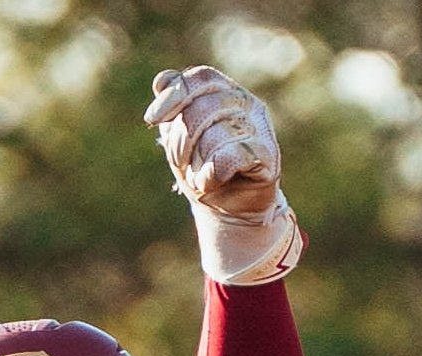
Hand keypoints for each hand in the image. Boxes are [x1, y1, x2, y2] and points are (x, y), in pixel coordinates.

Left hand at [145, 67, 301, 283]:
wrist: (230, 210)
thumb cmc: (204, 169)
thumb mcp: (180, 138)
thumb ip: (173, 110)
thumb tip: (162, 82)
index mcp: (225, 92)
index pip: (201, 78)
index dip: (175, 94)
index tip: (153, 119)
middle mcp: (247, 103)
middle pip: (203, 108)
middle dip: (181, 140)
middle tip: (181, 162)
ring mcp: (260, 128)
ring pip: (216, 134)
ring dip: (197, 162)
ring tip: (200, 175)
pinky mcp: (268, 155)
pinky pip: (230, 157)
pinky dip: (211, 174)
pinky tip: (210, 182)